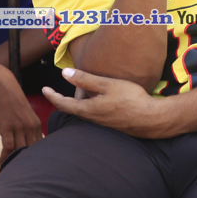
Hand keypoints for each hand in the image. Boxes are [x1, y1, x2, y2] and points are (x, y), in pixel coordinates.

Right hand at [0, 77, 42, 163]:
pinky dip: (5, 157)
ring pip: (21, 150)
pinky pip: (8, 147)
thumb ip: (25, 125)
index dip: (35, 155)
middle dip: (28, 161)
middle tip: (23, 172)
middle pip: (32, 150)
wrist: (2, 86)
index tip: (32, 164)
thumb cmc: (10, 98)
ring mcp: (20, 127)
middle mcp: (31, 126)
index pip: (39, 144)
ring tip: (10, 169)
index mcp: (36, 123)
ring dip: (15, 161)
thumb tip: (23, 136)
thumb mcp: (23, 113)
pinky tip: (1, 162)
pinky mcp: (8, 127)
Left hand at [43, 68, 168, 137]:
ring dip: (85, 99)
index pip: (63, 103)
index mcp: (87, 109)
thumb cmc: (131, 100)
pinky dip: (95, 104)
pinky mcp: (113, 124)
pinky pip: (97, 113)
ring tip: (94, 87)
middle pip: (75, 107)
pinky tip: (108, 97)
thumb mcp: (108, 85)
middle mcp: (92, 119)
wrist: (151, 119)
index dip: (52, 95)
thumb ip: (86, 80)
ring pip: (87, 110)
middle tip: (76, 83)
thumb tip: (65, 74)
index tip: (45, 89)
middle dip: (72, 95)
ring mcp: (103, 123)